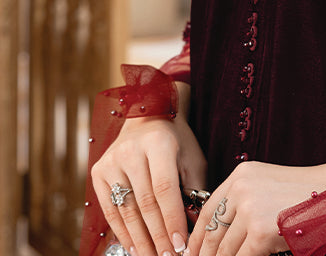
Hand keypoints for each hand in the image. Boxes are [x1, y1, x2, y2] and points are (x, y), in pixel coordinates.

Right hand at [91, 111, 206, 255]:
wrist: (147, 117)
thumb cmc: (176, 141)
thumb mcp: (192, 158)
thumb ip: (194, 190)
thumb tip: (192, 228)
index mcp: (158, 143)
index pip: (165, 189)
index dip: (172, 219)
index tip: (180, 245)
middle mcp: (131, 151)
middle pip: (145, 203)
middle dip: (158, 236)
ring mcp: (111, 162)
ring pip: (127, 210)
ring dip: (141, 240)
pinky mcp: (98, 172)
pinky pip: (111, 210)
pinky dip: (123, 232)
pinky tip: (134, 248)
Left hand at [187, 154, 325, 255]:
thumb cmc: (310, 194)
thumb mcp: (269, 188)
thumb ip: (244, 204)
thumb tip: (218, 238)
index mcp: (241, 174)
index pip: (207, 212)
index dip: (196, 239)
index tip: (191, 255)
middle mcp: (241, 188)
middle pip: (211, 234)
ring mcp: (250, 209)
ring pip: (223, 251)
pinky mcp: (261, 232)